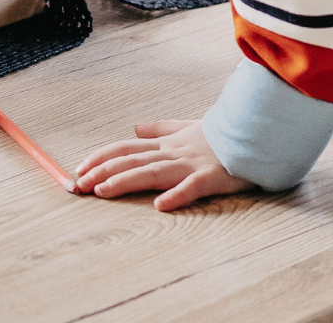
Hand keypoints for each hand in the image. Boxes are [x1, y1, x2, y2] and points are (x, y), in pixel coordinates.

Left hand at [75, 119, 252, 210]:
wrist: (254, 132)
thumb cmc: (221, 135)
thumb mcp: (187, 127)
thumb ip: (161, 128)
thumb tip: (135, 127)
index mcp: (168, 143)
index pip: (127, 148)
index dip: (102, 157)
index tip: (79, 168)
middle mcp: (174, 152)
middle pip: (133, 160)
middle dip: (103, 172)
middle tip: (78, 185)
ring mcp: (192, 165)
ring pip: (154, 172)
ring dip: (127, 180)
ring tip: (103, 191)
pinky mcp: (212, 178)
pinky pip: (193, 187)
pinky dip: (177, 195)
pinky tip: (161, 205)